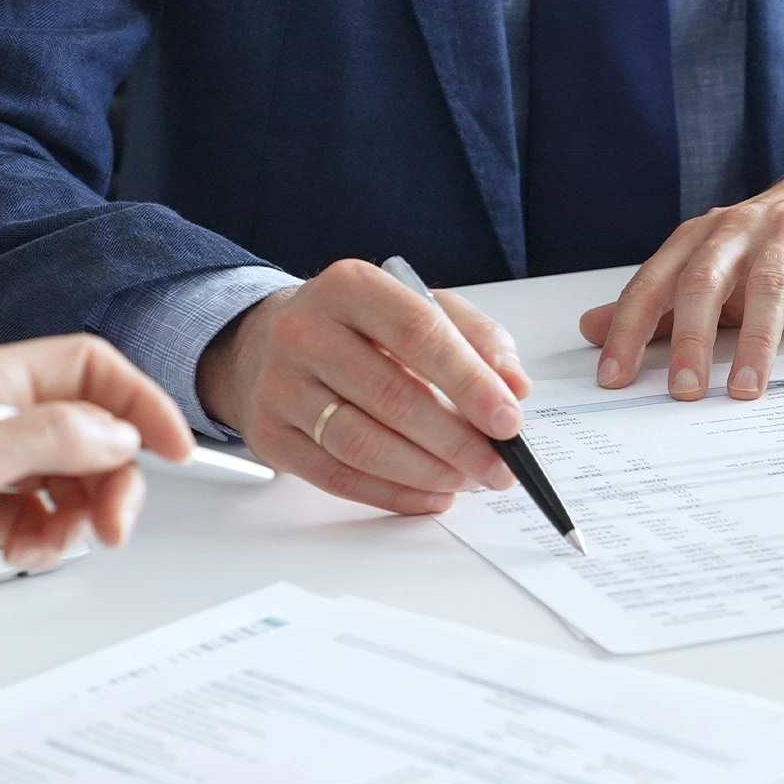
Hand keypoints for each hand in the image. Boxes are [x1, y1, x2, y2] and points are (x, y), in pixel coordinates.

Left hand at [0, 334, 191, 650]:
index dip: (138, 402)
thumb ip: (54, 437)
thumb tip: (117, 433)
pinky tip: (24, 551)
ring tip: (61, 541)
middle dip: (113, 476)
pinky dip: (45, 538)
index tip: (172, 447)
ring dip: (80, 514)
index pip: (90, 369)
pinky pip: (37, 518)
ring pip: (69, 479)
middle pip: (90, 430)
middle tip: (112, 520)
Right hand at [197, 260, 533, 514]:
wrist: (267, 342)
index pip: (418, 333)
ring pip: (362, 443)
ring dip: (427, 472)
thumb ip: (477, 340)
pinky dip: (392, 495)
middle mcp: (305, 331)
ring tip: (468, 480)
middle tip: (498, 465)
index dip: (469, 382)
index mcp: (350, 287)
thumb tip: (515, 386)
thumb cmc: (358, 328)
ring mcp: (281, 385)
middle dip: (457, 441)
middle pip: (392, 396)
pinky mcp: (270, 434)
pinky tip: (430, 496)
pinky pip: (337, 477)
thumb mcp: (420, 308)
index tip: (508, 419)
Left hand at [579, 171, 783, 400]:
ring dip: (755, 343)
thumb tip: (592, 330)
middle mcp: (736, 229)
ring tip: (745, 390)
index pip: (653, 283)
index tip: (615, 376)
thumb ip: (655, 302)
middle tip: (685, 390)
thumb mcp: (708, 268)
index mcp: (697, 237)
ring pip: (766, 286)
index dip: (629, 329)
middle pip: (704, 280)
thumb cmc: (766, 243)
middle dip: (690, 339)